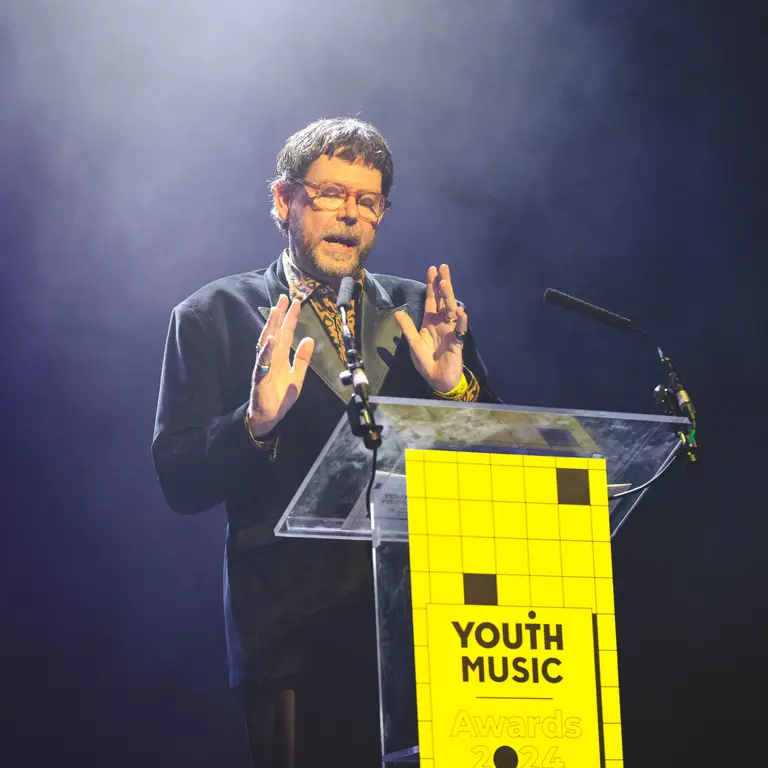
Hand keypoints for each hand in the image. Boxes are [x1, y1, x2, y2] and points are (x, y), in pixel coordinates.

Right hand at [248, 295, 314, 435]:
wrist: (270, 415)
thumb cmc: (281, 395)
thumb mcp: (298, 375)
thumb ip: (302, 358)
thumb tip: (310, 339)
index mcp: (280, 356)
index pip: (286, 332)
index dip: (290, 318)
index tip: (296, 302)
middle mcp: (271, 357)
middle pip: (275, 332)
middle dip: (279, 314)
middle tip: (284, 297)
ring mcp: (264, 365)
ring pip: (266, 341)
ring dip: (271, 326)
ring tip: (277, 311)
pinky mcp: (260, 376)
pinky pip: (263, 362)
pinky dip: (267, 351)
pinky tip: (271, 339)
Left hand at [394, 264, 466, 391]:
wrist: (437, 379)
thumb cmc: (425, 362)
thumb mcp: (413, 343)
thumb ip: (407, 327)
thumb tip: (397, 312)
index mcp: (430, 322)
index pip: (431, 299)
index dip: (431, 285)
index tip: (432, 269)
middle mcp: (441, 322)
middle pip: (443, 299)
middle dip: (442, 283)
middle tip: (443, 267)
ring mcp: (450, 330)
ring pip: (451, 309)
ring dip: (449, 296)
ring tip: (445, 283)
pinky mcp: (457, 340)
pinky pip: (460, 328)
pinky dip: (460, 319)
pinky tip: (459, 310)